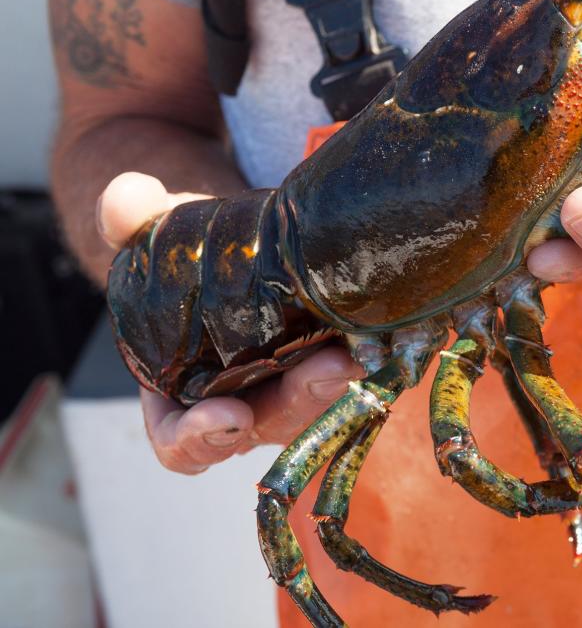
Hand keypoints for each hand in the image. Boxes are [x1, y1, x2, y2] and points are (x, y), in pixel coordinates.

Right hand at [99, 172, 362, 473]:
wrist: (243, 239)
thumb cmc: (187, 251)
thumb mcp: (155, 233)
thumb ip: (131, 221)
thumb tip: (122, 200)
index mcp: (180, 398)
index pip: (184, 446)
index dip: (202, 439)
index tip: (228, 414)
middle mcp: (244, 403)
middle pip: (273, 423)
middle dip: (302, 399)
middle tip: (329, 367)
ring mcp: (295, 387)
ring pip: (325, 403)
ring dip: (347, 382)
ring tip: (364, 347)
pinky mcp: (340, 360)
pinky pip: (361, 370)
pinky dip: (377, 353)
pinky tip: (394, 327)